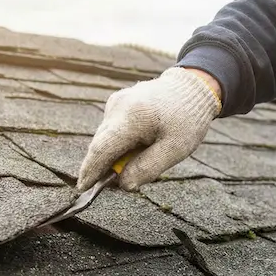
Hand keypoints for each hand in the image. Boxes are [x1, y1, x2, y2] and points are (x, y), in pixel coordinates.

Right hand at [76, 67, 221, 190]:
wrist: (192, 86)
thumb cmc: (187, 119)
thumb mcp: (175, 149)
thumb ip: (148, 168)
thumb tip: (123, 184)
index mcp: (132, 118)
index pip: (102, 149)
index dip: (91, 171)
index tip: (83, 188)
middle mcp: (118, 107)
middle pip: (100, 144)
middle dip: (104, 166)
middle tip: (116, 183)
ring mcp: (116, 102)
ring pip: (106, 137)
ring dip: (116, 154)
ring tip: (143, 154)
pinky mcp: (117, 101)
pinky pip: (112, 129)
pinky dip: (120, 142)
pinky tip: (141, 143)